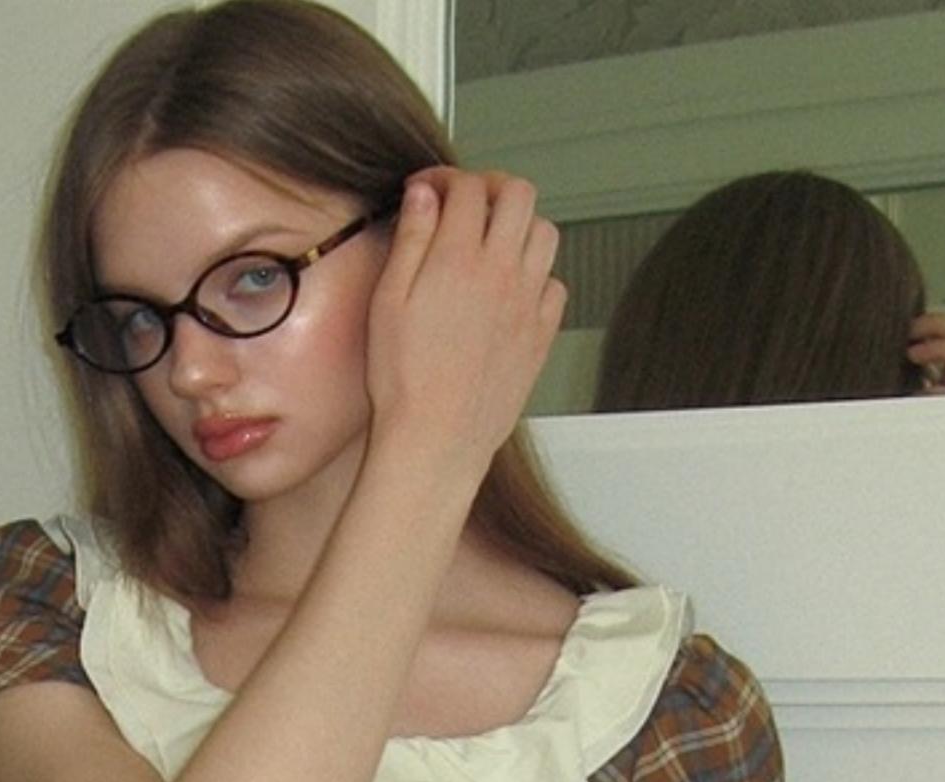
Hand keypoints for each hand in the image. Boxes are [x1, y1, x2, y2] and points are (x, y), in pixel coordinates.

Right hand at [363, 168, 565, 479]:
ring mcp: (527, 304)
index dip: (446, 178)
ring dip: (521, 226)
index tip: (430, 190)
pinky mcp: (540, 336)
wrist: (436, 441)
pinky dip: (538, 276)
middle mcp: (502, 273)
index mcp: (459, 258)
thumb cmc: (404, 382)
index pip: (468, 186)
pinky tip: (513, 290)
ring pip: (545, 233)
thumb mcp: (388, 302)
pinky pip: (555, 286)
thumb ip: (410, 239)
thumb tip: (423, 195)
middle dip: (493, 188)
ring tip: (494, 243)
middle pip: (519, 194)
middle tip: (470, 203)